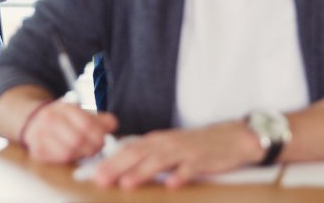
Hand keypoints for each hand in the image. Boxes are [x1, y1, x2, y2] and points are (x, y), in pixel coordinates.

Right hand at [22, 101, 117, 163]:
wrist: (34, 120)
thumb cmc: (65, 119)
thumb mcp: (81, 112)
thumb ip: (100, 118)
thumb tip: (113, 125)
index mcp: (63, 107)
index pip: (86, 124)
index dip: (99, 135)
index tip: (104, 139)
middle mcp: (49, 119)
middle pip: (77, 140)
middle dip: (92, 147)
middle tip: (97, 149)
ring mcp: (40, 135)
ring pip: (68, 152)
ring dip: (81, 155)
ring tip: (86, 152)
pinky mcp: (36, 150)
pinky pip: (57, 160)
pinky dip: (70, 160)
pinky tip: (74, 155)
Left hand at [93, 120, 259, 188]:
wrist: (231, 139)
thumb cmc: (194, 147)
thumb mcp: (168, 148)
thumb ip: (147, 156)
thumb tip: (120, 170)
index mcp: (156, 141)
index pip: (128, 149)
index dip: (109, 161)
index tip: (93, 174)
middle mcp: (167, 143)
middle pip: (138, 153)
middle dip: (117, 167)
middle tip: (100, 179)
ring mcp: (185, 151)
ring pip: (160, 160)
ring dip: (142, 171)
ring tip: (126, 183)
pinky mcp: (203, 159)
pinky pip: (190, 168)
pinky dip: (180, 175)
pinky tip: (171, 184)